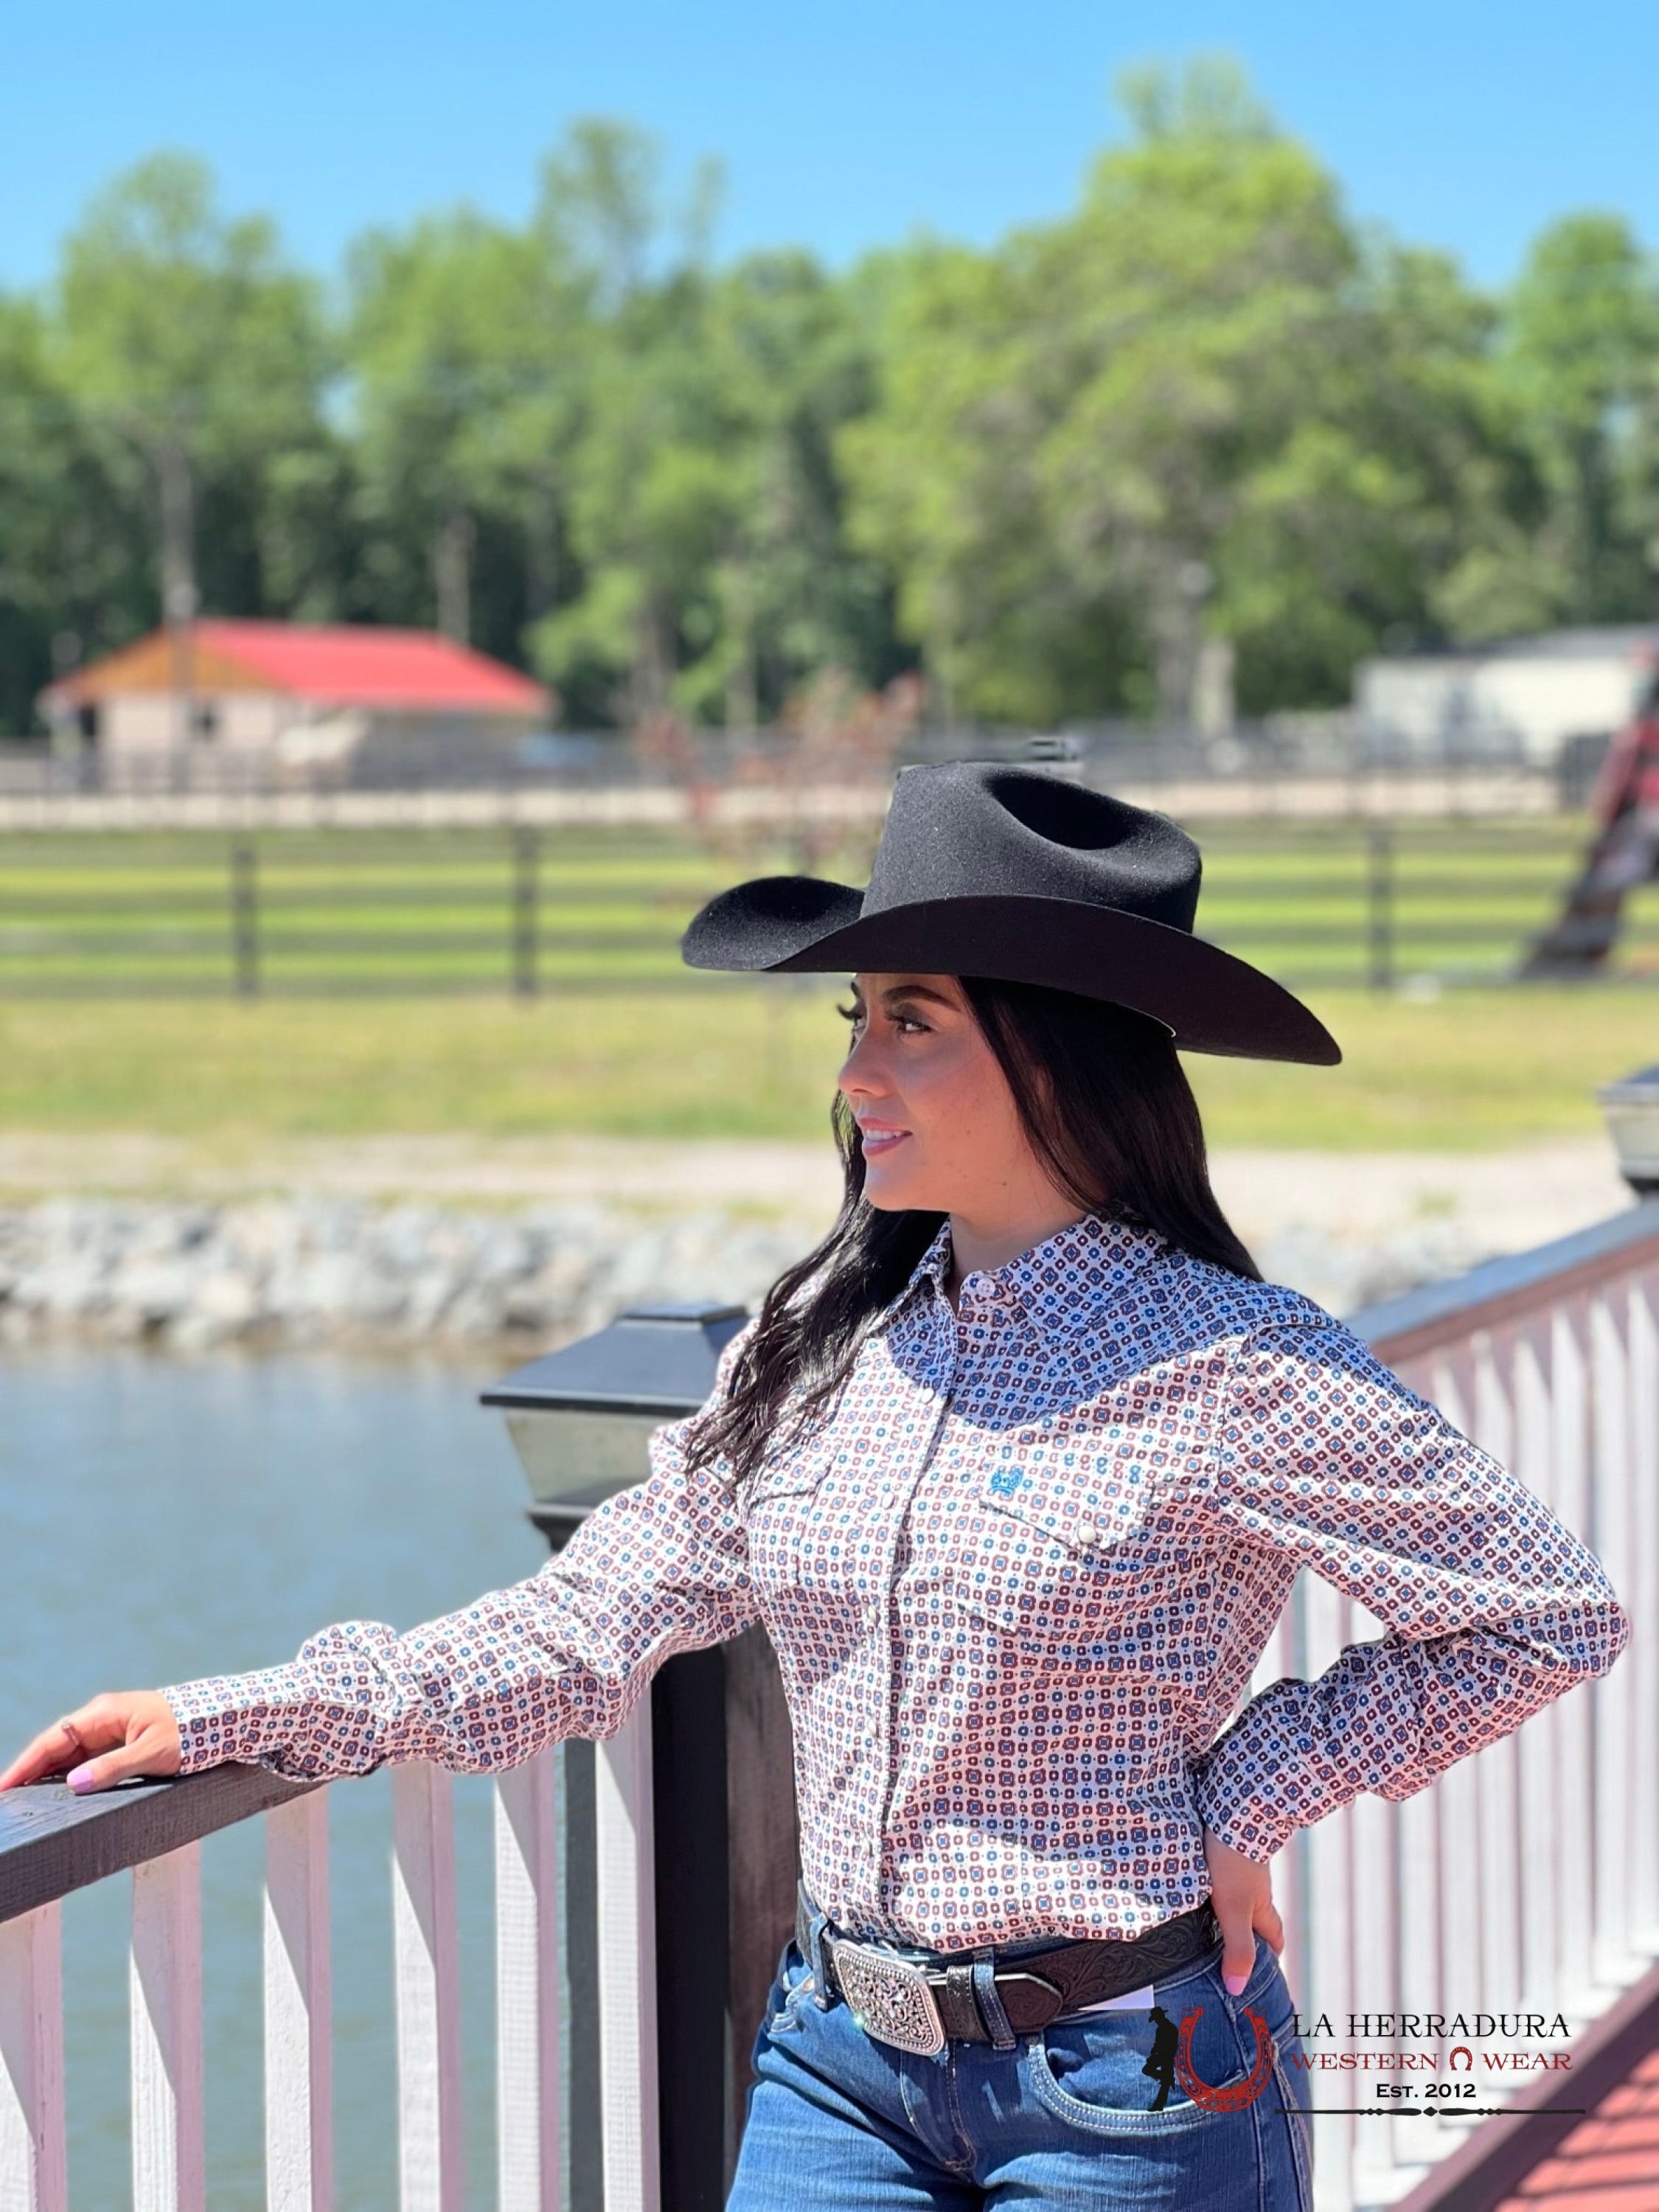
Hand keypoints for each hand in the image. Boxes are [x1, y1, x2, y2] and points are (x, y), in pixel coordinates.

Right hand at [0, 1693, 181, 1794]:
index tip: (2, 1787)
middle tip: (6, 1802)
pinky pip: (88, 1761)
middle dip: (29, 1772)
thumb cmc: (190, 1731)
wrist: (222, 1718)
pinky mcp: (123, 1743)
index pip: (53, 1740)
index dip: (25, 1764)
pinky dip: (71, 1777)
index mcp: (105, 1713)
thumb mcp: (152, 1753)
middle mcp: (103, 1719)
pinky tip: (59, 1796)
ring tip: (23, 1803)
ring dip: (48, 1777)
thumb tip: (74, 1784)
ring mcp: (112, 1731)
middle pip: (56, 1748)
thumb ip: (112, 1768)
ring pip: (70, 1756)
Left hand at [1202, 1823, 1283, 1995]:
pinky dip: (1210, 1891)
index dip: (1270, 1958)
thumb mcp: (1234, 1910)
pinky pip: (1219, 1878)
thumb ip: (1238, 1948)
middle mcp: (1254, 1889)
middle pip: (1255, 1919)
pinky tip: (1192, 1894)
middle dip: (1246, 1939)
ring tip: (1200, 1930)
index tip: (1262, 1976)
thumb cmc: (1233, 1862)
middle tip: (1227, 1957)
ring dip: (1223, 1914)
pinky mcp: (1221, 1852)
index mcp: (1262, 1907)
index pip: (1273, 1939)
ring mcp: (1239, 1870)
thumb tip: (1238, 1990)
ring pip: (1235, 1899)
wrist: (1231, 1810)